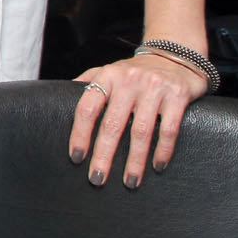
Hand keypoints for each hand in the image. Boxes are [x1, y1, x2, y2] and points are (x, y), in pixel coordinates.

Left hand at [70, 51, 211, 187]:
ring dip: (135, 160)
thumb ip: (88, 83)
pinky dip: (163, 150)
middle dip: (104, 155)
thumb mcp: (108, 71)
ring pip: (141, 131)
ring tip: (130, 181)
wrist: (176, 56)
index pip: (87, 108)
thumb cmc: (135, 71)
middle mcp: (128, 81)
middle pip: (112, 124)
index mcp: (106, 76)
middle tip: (97, 178)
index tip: (76, 157)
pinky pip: (169, 129)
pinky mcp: (178, 95)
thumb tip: (60, 100)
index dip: (80, 134)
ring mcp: (154, 88)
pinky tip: (157, 166)